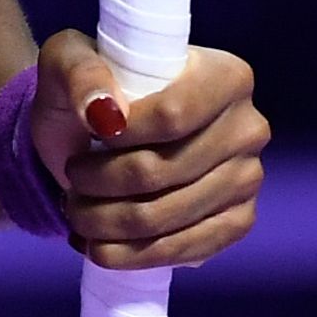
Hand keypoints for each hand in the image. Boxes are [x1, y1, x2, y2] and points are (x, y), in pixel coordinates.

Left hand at [31, 30, 268, 269]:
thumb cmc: (90, 91)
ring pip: (165, 217)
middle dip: (101, 183)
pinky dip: (131, 255)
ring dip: (105, 222)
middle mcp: (248, 128)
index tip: (90, 135)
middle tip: (73, 178)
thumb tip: (104, 112)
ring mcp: (247, 180)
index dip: (123, 135)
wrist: (98, 137)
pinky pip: (184, 251)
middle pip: (165, 171)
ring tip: (75, 211)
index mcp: (225, 77)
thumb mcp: (68, 61)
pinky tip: (99, 245)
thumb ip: (79, 72)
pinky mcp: (237, 223)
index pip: (173, 116)